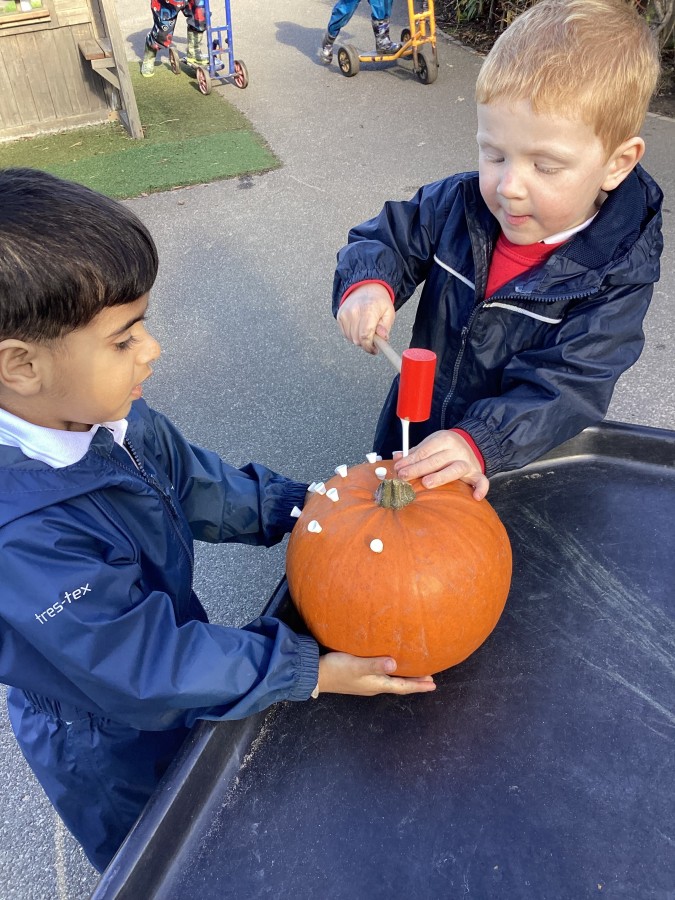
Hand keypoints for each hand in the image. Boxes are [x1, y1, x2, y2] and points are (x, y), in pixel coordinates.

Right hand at [317, 652, 435, 695]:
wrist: (315, 675)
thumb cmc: (336, 670)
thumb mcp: (356, 666)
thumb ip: (374, 665)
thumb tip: (394, 664)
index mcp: (376, 684)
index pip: (402, 686)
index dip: (418, 686)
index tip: (433, 685)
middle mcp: (374, 686)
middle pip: (399, 686)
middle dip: (415, 683)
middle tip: (429, 680)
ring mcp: (365, 684)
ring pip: (391, 682)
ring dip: (404, 680)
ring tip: (415, 675)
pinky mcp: (358, 679)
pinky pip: (382, 678)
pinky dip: (392, 675)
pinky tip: (389, 668)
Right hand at [336, 284, 394, 353]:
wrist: (365, 287)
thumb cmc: (378, 301)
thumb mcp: (389, 312)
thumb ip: (386, 326)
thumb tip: (383, 337)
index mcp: (368, 310)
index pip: (365, 335)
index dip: (369, 346)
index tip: (374, 350)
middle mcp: (354, 312)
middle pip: (357, 339)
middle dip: (366, 343)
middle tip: (373, 340)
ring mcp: (345, 314)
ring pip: (350, 338)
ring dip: (359, 339)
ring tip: (366, 331)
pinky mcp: (340, 316)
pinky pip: (345, 334)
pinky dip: (352, 335)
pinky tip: (359, 328)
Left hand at [393, 430, 489, 499]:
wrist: (470, 444)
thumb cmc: (444, 448)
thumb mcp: (430, 444)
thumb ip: (414, 452)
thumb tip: (396, 457)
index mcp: (444, 439)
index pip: (425, 451)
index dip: (410, 460)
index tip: (398, 468)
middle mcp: (457, 450)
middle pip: (436, 461)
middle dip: (418, 469)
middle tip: (404, 477)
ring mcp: (468, 462)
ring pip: (455, 469)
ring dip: (440, 476)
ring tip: (426, 483)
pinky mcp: (476, 473)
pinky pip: (482, 481)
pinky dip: (481, 488)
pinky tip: (475, 497)